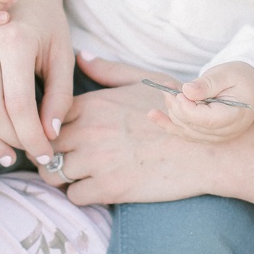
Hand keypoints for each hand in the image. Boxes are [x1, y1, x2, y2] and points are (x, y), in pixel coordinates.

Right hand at [0, 0, 74, 161]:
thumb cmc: (46, 24)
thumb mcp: (62, 55)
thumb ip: (60, 96)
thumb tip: (49, 135)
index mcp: (14, 42)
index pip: (19, 106)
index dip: (33, 137)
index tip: (46, 154)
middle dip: (10, 141)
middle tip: (27, 154)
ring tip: (4, 155)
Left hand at [47, 53, 222, 204]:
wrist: (208, 150)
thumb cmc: (179, 114)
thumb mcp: (144, 81)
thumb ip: (108, 70)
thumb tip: (80, 56)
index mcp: (94, 103)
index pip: (47, 117)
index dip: (49, 128)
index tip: (61, 137)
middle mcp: (89, 130)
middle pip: (45, 147)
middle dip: (51, 155)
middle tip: (66, 160)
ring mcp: (97, 161)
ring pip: (53, 175)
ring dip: (63, 178)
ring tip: (80, 176)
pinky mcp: (109, 188)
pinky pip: (75, 197)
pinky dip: (83, 196)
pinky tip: (98, 188)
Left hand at [156, 61, 253, 141]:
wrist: (251, 88)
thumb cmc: (240, 78)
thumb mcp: (226, 74)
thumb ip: (207, 84)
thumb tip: (186, 91)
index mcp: (234, 116)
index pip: (205, 120)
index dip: (187, 107)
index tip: (180, 91)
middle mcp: (225, 132)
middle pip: (191, 125)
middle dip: (176, 105)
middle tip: (169, 87)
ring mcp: (216, 137)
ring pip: (184, 129)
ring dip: (172, 110)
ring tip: (167, 91)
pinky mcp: (206, 136)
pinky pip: (184, 133)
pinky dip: (167, 123)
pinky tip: (153, 114)